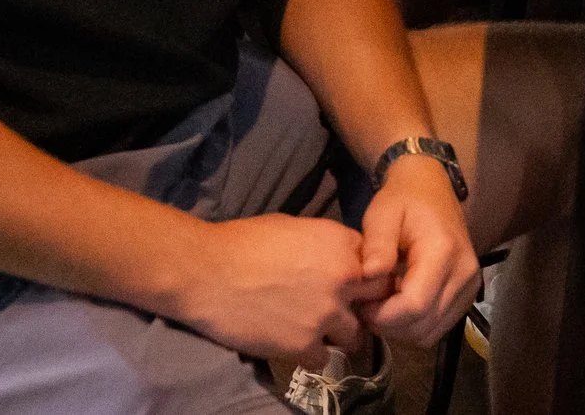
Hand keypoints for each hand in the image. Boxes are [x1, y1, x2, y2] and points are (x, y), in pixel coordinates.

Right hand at [170, 213, 387, 369]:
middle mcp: (343, 279)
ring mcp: (326, 314)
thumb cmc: (244, 242)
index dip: (365, 276)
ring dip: (339, 334)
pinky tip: (295, 344)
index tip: (352, 284)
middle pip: (376, 299)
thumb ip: (327, 245)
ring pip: (355, 335)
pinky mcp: (303, 345)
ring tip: (317, 330)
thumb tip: (338, 256)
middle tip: (342, 310)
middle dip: (362, 305)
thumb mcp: (295, 227)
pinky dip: (312, 354)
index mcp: (342, 244)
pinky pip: (323, 358)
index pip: (377, 264)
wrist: (207, 272)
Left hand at [353, 157, 482, 349]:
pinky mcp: (468, 295)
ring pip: (430, 333)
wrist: (431, 189)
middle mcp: (464, 273)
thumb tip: (370, 275)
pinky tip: (399, 305)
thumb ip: (377, 244)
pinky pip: (438, 328)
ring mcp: (470, 286)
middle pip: (423, 325)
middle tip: (366, 307)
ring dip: (401, 329)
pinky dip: (415, 326)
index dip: (383, 315)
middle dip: (389, 325)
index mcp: (443, 251)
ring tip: (382, 305)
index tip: (361, 304)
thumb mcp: (382, 214)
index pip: (415, 305)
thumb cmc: (403, 201)